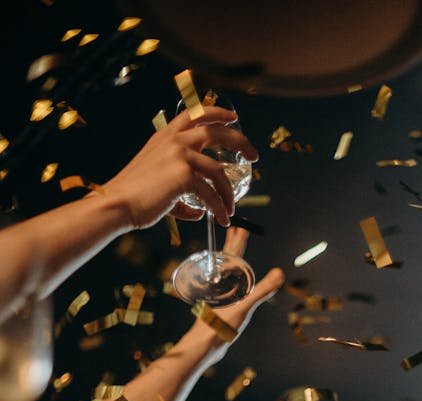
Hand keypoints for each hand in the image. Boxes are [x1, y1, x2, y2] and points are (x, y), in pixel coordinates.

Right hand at [103, 106, 258, 229]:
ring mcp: (180, 155)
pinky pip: (212, 194)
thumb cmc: (134, 196)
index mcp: (166, 136)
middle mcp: (174, 140)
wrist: (118, 203)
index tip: (234, 117)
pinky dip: (220, 208)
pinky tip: (222, 219)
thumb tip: (200, 211)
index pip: (195, 113)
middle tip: (254, 155)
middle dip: (240, 141)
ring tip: (231, 209)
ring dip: (229, 193)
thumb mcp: (157, 181)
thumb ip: (181, 191)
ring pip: (218, 171)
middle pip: (217, 132)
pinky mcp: (184, 175)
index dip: (217, 112)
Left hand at [194, 227, 284, 362]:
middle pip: (227, 261)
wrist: (202, 346)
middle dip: (233, 245)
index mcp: (227, 282)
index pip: (233, 256)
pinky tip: (229, 286)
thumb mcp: (244, 307)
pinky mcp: (218, 308)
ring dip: (229, 260)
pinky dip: (228, 280)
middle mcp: (221, 287)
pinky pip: (224, 287)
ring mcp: (219, 297)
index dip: (238, 241)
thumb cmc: (220, 326)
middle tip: (235, 228)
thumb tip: (280, 273)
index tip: (241, 225)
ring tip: (230, 251)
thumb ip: (262, 290)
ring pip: (224, 273)